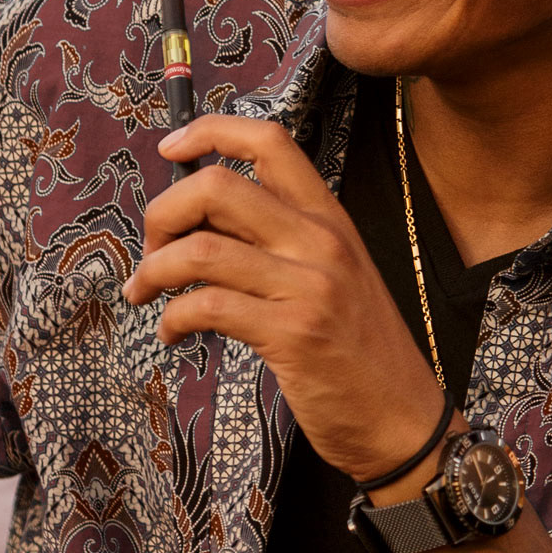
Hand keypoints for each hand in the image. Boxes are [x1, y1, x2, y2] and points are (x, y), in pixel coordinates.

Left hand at [123, 114, 449, 485]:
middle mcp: (321, 241)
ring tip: (146, 293)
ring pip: (201, 249)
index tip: (170, 149)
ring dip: (154, 271)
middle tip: (151, 249)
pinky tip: (173, 334)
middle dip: (162, 214)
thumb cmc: (360, 353)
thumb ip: (279, 243)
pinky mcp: (293, 334)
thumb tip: (199, 223)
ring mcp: (310, 286)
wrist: (404, 421)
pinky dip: (172, 318)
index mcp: (330, 219)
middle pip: (217, 186)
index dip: (210, 131)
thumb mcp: (333, 278)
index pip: (270, 143)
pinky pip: (207, 306)